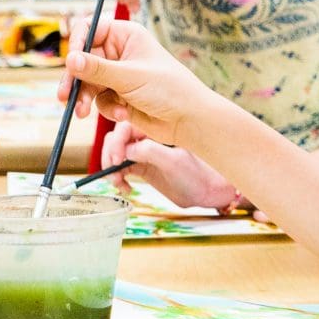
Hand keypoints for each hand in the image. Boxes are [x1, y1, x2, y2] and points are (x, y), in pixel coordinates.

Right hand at [61, 16, 218, 148]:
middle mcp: (119, 52)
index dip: (77, 45)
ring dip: (86, 99)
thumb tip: (69, 59)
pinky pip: (100, 100)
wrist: (188, 119)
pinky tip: (124, 114)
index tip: (70, 63)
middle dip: (75, 80)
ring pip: (88, 83)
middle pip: (84, 60)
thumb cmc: (168, 89)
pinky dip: (108, 108)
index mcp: (125, 35)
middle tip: (64, 97)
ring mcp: (118, 75)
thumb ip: (97, 70)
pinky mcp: (119, 96)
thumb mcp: (129, 77)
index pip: (90, 30)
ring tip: (83, 113)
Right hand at [101, 119, 241, 211]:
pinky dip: (118, 177)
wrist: (207, 191)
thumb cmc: (197, 173)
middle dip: (110, 156)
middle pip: (116, 140)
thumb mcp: (173, 161)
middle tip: (113, 175)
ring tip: (119, 184)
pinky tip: (125, 188)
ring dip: (112, 169)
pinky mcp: (142, 167)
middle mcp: (146, 137)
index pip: (125, 128)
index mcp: (155, 128)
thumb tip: (126, 150)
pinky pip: (121, 168)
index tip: (117, 161)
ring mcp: (143, 152)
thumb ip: (149, 152)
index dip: (117, 143)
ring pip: (116, 154)